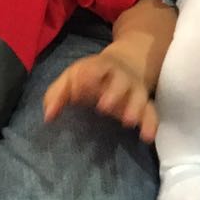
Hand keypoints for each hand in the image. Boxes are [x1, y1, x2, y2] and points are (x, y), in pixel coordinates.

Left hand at [42, 49, 157, 140]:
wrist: (128, 62)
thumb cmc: (92, 75)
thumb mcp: (72, 77)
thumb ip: (57, 95)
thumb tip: (49, 116)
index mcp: (100, 67)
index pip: (94, 69)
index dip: (87, 77)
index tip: (77, 90)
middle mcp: (120, 77)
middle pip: (119, 82)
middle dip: (113, 93)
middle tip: (103, 107)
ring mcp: (134, 90)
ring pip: (138, 97)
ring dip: (134, 108)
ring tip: (128, 122)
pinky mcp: (144, 104)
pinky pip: (151, 112)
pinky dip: (151, 124)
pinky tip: (147, 137)